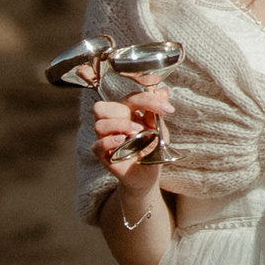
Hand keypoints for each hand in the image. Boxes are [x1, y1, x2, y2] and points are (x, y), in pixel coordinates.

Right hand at [91, 80, 170, 198]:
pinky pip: (97, 145)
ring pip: (99, 124)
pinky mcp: (103, 155)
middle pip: (102, 107)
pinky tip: (122, 142)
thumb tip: (162, 90)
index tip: (167, 109)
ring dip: (119, 127)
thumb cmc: (151, 148)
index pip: (130, 98)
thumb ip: (157, 112)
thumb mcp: (159, 129)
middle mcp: (112, 123)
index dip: (148, 99)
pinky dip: (109, 142)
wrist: (149, 174)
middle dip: (123, 113)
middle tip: (140, 126)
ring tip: (135, 135)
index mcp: (126, 112)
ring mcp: (105, 139)